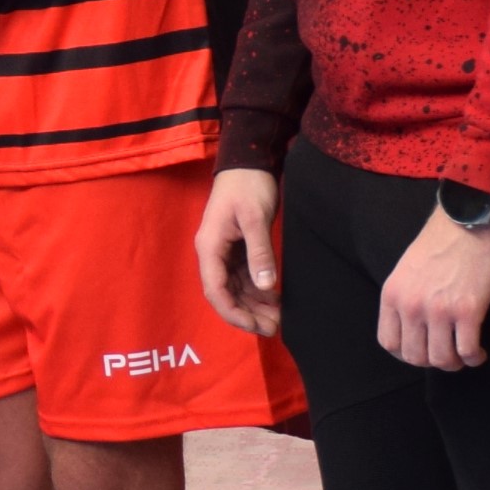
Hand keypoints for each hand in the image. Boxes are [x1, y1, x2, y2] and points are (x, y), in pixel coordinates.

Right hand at [196, 168, 282, 335]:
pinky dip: (259, 291)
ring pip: (236, 288)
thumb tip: (265, 285)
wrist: (248, 161)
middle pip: (226, 294)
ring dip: (255, 305)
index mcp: (210, 247)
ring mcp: (225, 252)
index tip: (256, 326)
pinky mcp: (237, 249)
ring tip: (279, 319)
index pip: (216, 290)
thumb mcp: (255, 217)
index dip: (234, 313)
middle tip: (274, 329)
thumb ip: (259, 252)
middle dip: (247, 314)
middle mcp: (213, 253)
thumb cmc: (248, 185)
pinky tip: (276, 300)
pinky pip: (245, 278)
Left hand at [376, 208, 489, 371]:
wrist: (469, 218)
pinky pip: (468, 351)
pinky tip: (479, 353)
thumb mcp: (408, 268)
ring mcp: (439, 310)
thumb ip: (406, 296)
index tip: (422, 351)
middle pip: (415, 357)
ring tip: (465, 355)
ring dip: (455, 363)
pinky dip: (475, 358)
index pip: (389, 343)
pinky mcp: (468, 311)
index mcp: (393, 294)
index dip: (407, 354)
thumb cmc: (442, 239)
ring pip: (442, 359)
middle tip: (447, 353)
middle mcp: (411, 306)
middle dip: (433, 361)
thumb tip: (415, 326)